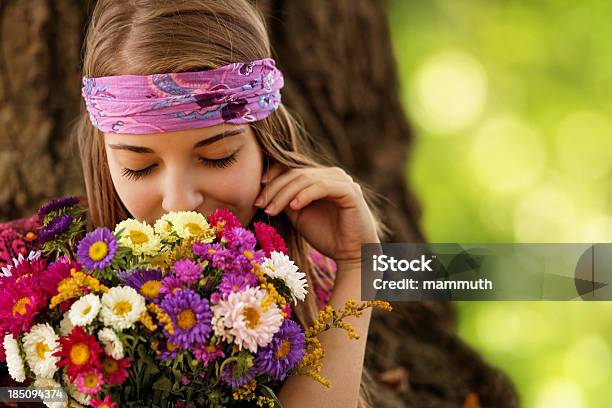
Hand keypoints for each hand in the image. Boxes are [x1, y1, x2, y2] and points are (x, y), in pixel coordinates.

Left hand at [254, 163, 378, 265]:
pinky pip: (322, 187)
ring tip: (271, 210)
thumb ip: (286, 199)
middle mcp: (333, 174)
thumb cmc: (327, 237)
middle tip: (259, 204)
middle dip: (274, 189)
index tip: (257, 193)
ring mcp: (342, 180)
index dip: (273, 175)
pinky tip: (293, 207)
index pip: (293, 167)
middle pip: (296, 172)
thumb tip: (265, 189)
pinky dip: (305, 195)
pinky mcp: (350, 191)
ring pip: (306, 178)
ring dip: (285, 194)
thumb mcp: (299, 215)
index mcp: (321, 177)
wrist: (352, 255)